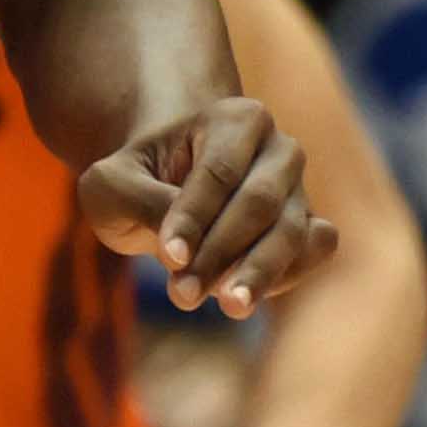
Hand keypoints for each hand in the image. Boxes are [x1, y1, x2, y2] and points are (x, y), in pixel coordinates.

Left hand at [79, 96, 334, 317]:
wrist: (160, 188)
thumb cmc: (134, 179)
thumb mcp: (111, 185)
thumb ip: (141, 203)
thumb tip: (181, 254)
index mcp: (235, 119)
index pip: (218, 171)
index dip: (195, 217)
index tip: (170, 257)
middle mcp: (278, 149)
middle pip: (259, 203)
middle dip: (221, 252)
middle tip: (183, 294)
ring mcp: (298, 188)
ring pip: (293, 232)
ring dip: (258, 273)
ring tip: (229, 307)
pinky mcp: (309, 226)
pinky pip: (316, 250)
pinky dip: (290, 274)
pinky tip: (249, 296)